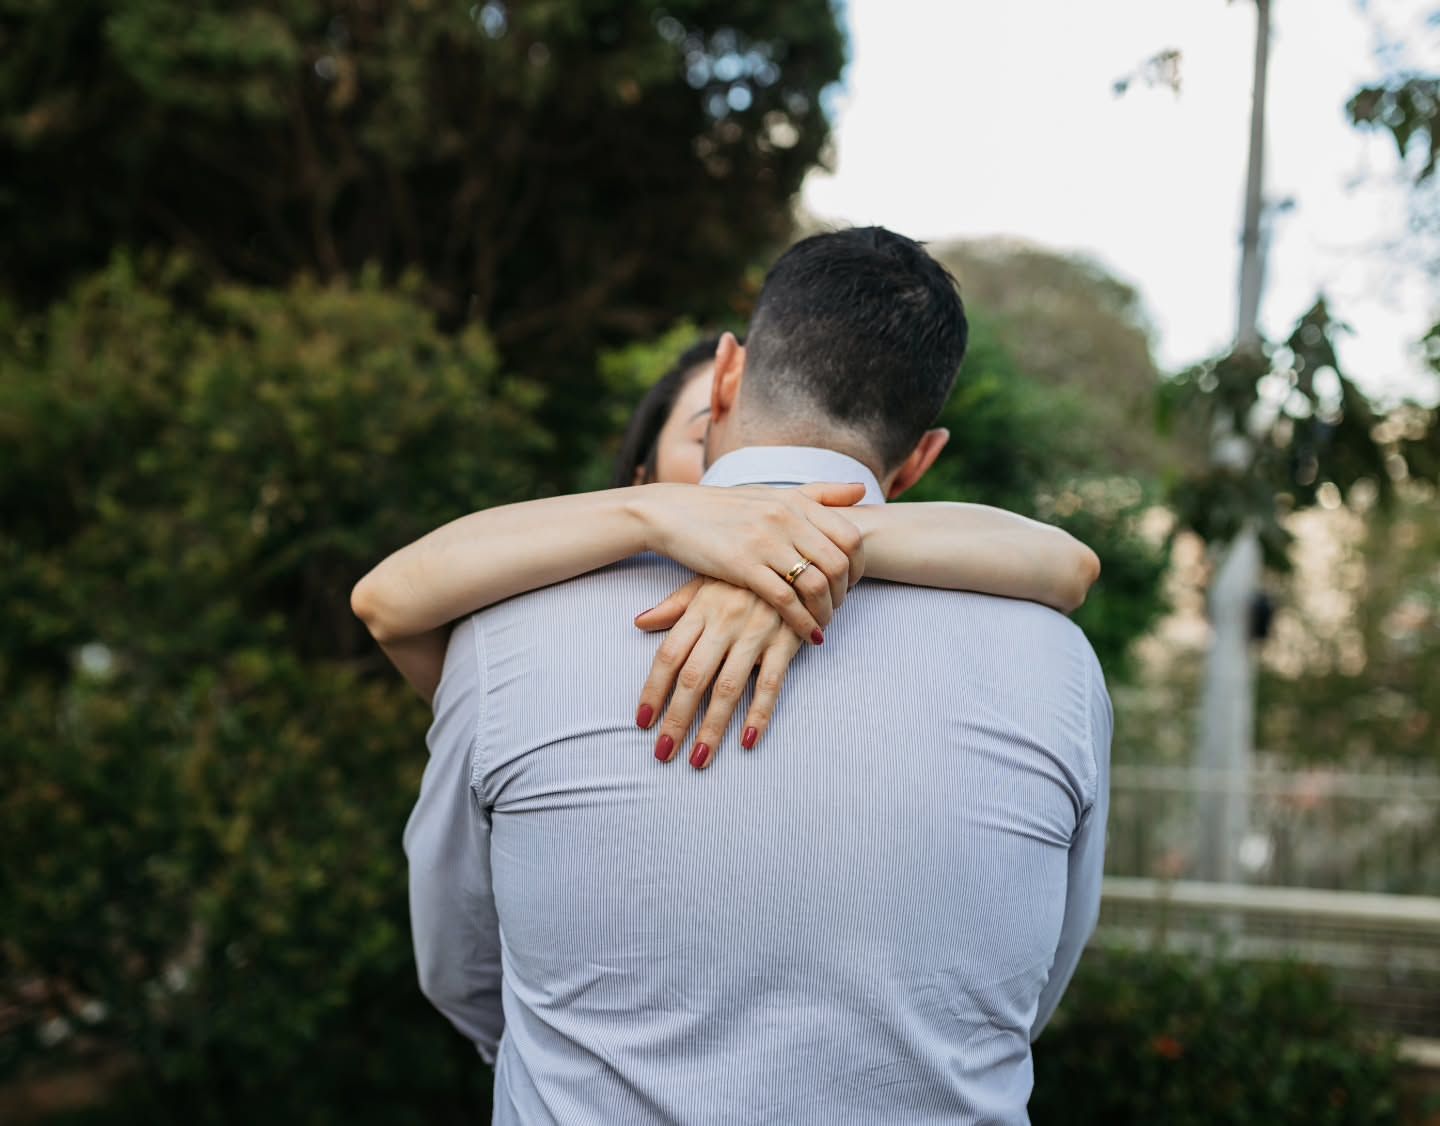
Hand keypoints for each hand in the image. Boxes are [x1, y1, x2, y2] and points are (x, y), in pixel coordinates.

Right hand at [632, 482, 865, 641]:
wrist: (674, 512)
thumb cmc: (726, 508)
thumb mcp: (774, 494)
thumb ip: (820, 494)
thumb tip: (862, 490)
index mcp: (797, 501)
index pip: (850, 536)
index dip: (859, 566)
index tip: (850, 584)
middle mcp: (786, 518)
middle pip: (838, 563)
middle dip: (844, 593)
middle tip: (836, 607)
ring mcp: (765, 541)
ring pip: (815, 584)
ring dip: (825, 611)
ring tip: (821, 623)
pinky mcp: (743, 565)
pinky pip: (785, 600)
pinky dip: (802, 622)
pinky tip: (805, 635)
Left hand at [634, 578, 803, 768]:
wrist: (799, 556)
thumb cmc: (745, 574)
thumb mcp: (706, 581)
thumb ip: (674, 606)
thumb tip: (639, 623)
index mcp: (701, 609)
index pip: (669, 656)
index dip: (653, 690)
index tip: (642, 721)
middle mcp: (725, 623)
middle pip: (694, 678)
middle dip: (676, 719)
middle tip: (663, 753)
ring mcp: (756, 633)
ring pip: (729, 688)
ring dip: (712, 728)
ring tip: (698, 759)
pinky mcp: (786, 642)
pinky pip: (771, 685)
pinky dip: (759, 714)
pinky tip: (747, 741)